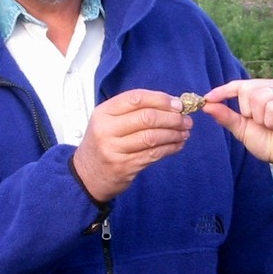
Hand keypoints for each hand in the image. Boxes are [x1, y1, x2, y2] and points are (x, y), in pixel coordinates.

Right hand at [73, 90, 192, 201]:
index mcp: (103, 113)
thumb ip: (134, 111)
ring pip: (152, 137)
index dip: (160, 99)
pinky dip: (170, 148)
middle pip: (147, 117)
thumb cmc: (103, 143)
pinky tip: (178, 144)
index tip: (177, 104)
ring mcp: (114, 149)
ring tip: (185, 132)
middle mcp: (106, 129)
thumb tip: (171, 104)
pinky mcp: (124, 166)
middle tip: (186, 120)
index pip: (136, 98)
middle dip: (172, 118)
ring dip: (174, 134)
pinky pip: (153, 154)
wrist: (86, 175)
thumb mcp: (108, 121)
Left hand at [203, 80, 272, 181]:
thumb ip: (227, 116)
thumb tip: (207, 104)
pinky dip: (272, 121)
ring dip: (261, 119)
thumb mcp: (242, 128)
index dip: (223, 91)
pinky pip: (272, 107)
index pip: (240, 84)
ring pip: (259, 98)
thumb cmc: (269, 143)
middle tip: (262, 124)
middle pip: (247, 90)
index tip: (207, 98)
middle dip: (248, 112)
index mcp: (267, 88)